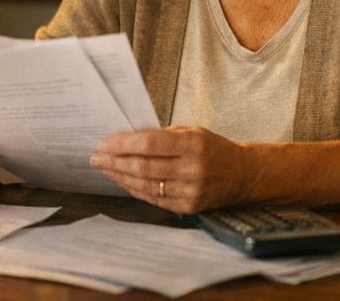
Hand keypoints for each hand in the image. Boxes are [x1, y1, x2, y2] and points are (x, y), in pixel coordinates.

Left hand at [90, 126, 253, 213]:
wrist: (243, 174)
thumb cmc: (213, 148)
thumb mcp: (192, 131)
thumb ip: (162, 136)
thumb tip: (126, 139)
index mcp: (193, 144)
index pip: (149, 144)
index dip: (122, 144)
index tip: (104, 142)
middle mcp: (192, 169)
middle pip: (143, 167)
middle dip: (114, 162)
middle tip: (96, 157)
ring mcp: (191, 191)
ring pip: (145, 186)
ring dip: (120, 176)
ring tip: (104, 168)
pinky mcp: (189, 207)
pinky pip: (154, 199)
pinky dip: (134, 189)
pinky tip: (122, 180)